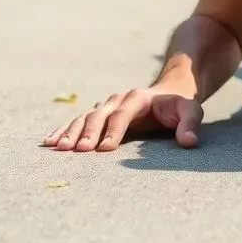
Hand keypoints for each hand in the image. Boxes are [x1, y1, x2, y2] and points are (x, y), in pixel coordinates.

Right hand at [42, 88, 203, 152]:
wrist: (170, 91)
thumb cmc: (180, 105)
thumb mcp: (191, 111)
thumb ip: (190, 124)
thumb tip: (189, 142)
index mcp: (139, 98)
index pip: (123, 114)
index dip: (113, 131)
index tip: (104, 149)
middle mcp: (119, 99)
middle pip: (99, 115)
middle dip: (88, 132)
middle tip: (79, 151)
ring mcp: (107, 105)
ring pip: (85, 117)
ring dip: (71, 132)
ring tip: (57, 148)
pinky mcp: (100, 114)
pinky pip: (78, 121)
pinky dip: (64, 130)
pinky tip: (49, 142)